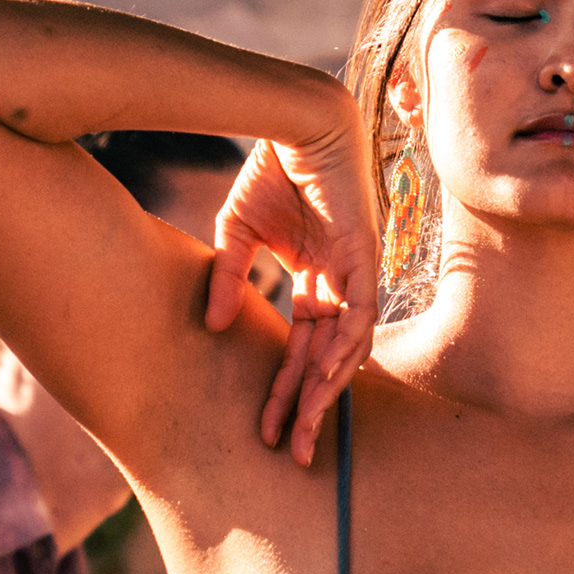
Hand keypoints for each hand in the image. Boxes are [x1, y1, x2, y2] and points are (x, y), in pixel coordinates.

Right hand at [200, 134, 377, 466]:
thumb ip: (228, 277)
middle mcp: (339, 284)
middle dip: (307, 408)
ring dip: (325, 390)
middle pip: (326, 360)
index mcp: (314, 280)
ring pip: (348, 348)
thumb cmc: (273, 169)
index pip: (301, 347)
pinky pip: (361, 312)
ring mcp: (355, 272)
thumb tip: (210, 325)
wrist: (295, 119)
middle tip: (292, 454)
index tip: (263, 430)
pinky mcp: (363, 255)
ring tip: (304, 428)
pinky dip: (345, 346)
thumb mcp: (237, 230)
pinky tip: (327, 378)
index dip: (283, 389)